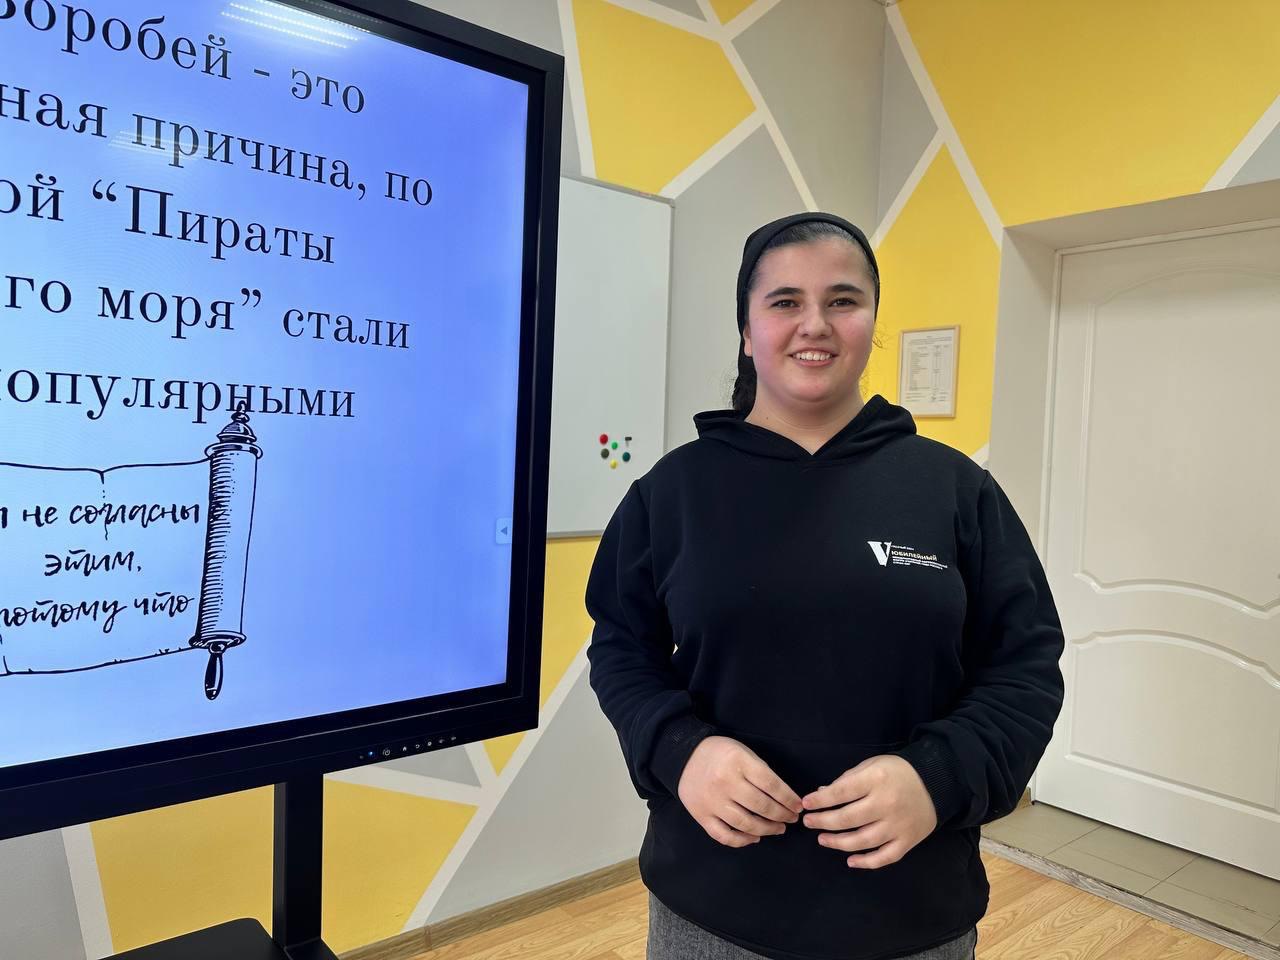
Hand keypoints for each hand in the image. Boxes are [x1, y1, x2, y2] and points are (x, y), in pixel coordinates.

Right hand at [677, 736, 803, 847]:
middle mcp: (725, 782)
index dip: (788, 798)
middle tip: (791, 818)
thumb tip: (784, 798)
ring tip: (778, 829)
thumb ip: (761, 772)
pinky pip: (724, 835)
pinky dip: (742, 840)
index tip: (797, 806)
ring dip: (767, 829)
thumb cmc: (720, 753)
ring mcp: (712, 801)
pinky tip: (755, 837)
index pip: (771, 784)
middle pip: (761, 806)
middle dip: (781, 815)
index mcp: (738, 762)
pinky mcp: (701, 815)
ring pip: (745, 823)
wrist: (685, 757)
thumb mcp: (743, 752)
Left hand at [800, 754, 937, 868]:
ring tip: (823, 839)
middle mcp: (886, 804)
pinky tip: (850, 860)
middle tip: (808, 822)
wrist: (936, 782)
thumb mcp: (872, 765)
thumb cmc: (898, 772)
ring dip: (838, 843)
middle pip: (848, 819)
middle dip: (823, 821)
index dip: (820, 800)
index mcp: (876, 780)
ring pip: (862, 841)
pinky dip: (866, 862)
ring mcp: (898, 825)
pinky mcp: (907, 841)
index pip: (841, 792)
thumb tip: (821, 793)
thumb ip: (847, 779)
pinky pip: (885, 857)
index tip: (806, 804)